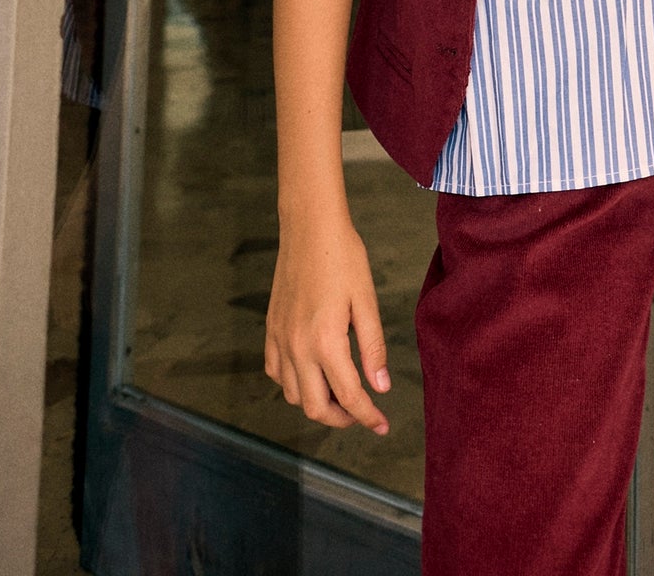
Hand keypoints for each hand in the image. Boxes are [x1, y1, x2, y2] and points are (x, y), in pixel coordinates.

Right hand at [265, 211, 390, 434]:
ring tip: (342, 392)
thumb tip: (380, 387)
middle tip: (363, 413)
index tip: (382, 426)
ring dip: (318, 403)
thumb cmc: (344, 258)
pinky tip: (312, 373)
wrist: (310, 228)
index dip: (368, 417)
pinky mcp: (270, 330)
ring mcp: (280, 340)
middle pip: (316, 407)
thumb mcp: (366, 301)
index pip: (349, 395)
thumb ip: (373, 347)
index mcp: (325, 342)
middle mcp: (297, 348)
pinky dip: (294, 384)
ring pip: (293, 395)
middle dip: (342, 419)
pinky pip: (276, 373)